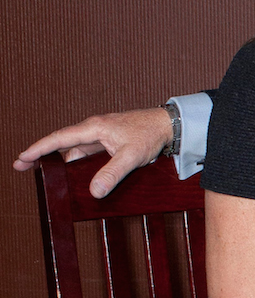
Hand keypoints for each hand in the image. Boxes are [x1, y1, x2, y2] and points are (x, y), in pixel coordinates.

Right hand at [14, 108, 173, 198]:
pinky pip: (87, 151)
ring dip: (60, 159)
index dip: (39, 148)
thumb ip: (112, 173)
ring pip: (75, 148)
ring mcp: (103, 134)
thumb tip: (93, 192)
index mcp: (96, 127)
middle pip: (63, 142)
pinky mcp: (111, 140)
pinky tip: (73, 173)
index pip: (60, 138)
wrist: (170, 124)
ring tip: (44, 174)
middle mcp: (96, 128)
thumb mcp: (132, 156)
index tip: (22, 158)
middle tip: (22, 166)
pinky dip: (76, 161)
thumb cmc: (151, 134)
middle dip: (42, 153)